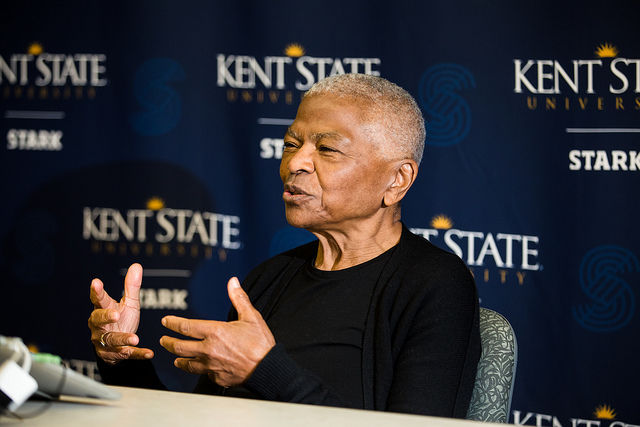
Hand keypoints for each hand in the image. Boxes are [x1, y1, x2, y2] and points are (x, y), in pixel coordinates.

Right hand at [88, 263, 153, 363]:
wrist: (116, 346)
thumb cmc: (121, 319)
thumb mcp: (129, 303)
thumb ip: (131, 287)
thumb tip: (137, 265)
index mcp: (103, 309)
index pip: (99, 299)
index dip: (97, 291)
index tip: (96, 282)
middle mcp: (100, 326)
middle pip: (98, 320)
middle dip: (106, 317)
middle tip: (115, 314)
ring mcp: (105, 341)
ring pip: (112, 339)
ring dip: (123, 339)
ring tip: (135, 338)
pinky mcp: (114, 354)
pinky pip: (126, 354)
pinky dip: (138, 354)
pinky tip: (148, 353)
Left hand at [159, 277, 274, 386]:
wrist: (268, 368)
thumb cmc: (260, 343)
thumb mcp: (251, 316)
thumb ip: (239, 298)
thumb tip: (233, 282)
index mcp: (215, 331)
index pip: (185, 326)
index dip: (172, 323)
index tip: (165, 321)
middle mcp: (208, 349)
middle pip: (179, 346)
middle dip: (168, 342)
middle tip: (163, 340)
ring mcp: (211, 365)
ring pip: (187, 363)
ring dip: (179, 360)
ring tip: (175, 359)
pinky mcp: (217, 377)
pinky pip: (203, 373)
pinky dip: (199, 369)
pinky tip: (200, 368)